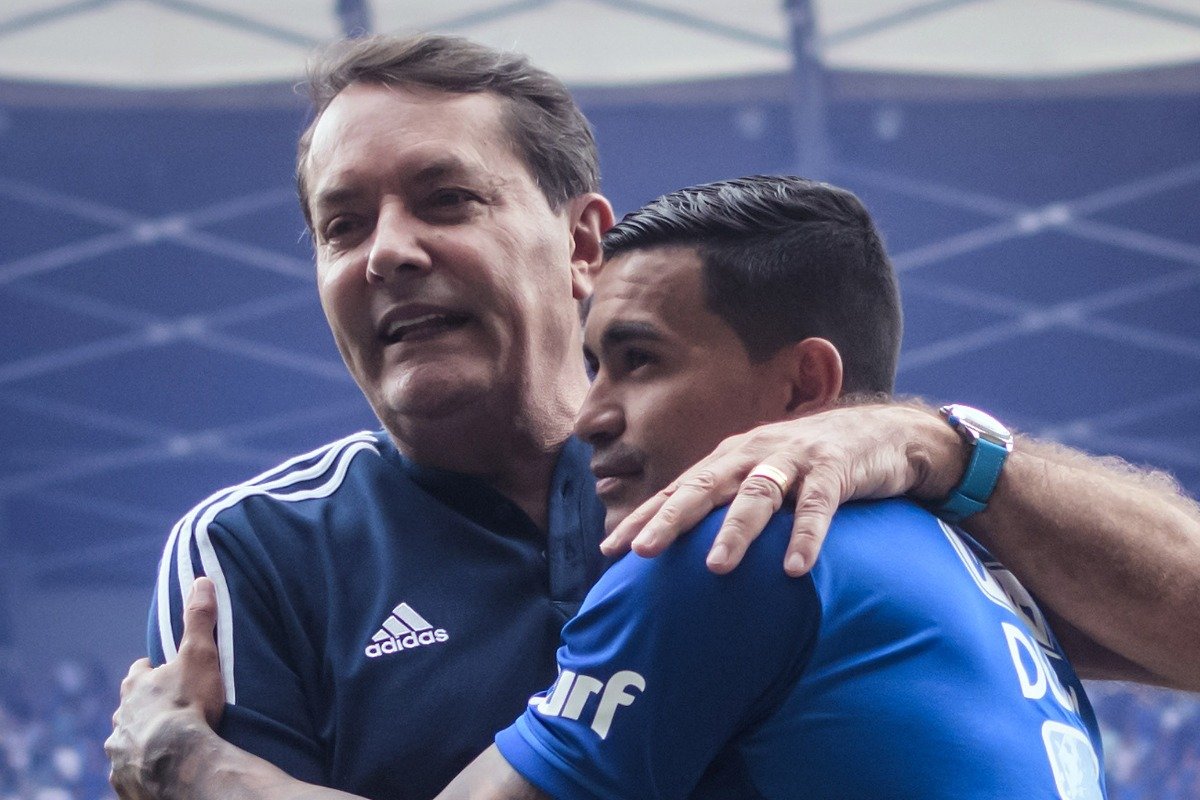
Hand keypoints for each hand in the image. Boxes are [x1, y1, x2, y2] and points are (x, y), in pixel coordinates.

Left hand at [106, 577, 226, 798]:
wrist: (177, 761)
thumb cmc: (188, 705)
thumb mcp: (199, 654)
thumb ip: (199, 619)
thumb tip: (202, 580)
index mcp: (136, 686)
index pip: (140, 672)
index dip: (154, 672)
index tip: (169, 674)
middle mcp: (121, 716)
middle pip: (130, 707)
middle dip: (146, 707)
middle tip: (171, 710)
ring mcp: (119, 749)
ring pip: (128, 738)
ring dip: (142, 738)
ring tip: (167, 744)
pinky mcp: (124, 779)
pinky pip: (131, 770)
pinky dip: (142, 768)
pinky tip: (160, 769)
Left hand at [602, 403, 963, 576]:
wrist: (884, 434)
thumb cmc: (810, 463)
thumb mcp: (762, 477)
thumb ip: (728, 504)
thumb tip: (685, 546)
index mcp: (731, 458)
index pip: (678, 490)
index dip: (645, 517)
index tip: (611, 550)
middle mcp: (755, 454)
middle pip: (705, 487)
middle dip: (671, 520)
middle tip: (644, 553)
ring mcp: (795, 460)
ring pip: (757, 495)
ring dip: (736, 532)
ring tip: (715, 568)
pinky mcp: (836, 471)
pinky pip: (818, 506)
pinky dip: (805, 536)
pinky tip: (793, 568)